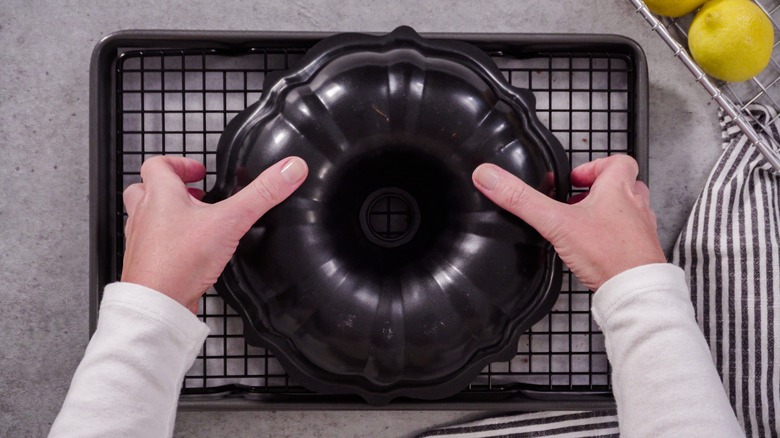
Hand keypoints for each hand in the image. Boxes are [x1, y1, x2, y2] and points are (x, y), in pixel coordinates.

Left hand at [121, 155, 307, 312]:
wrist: (156, 302)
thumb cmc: (180, 260)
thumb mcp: (231, 220)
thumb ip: (262, 194)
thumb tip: (290, 169)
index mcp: (160, 195)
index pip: (158, 164)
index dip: (180, 163)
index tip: (200, 171)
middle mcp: (145, 214)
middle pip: (145, 188)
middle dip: (170, 187)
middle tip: (193, 192)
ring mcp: (141, 240)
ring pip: (146, 217)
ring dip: (165, 213)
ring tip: (192, 220)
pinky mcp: (145, 263)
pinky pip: (152, 244)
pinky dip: (167, 242)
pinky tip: (188, 252)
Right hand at [472, 155, 664, 290]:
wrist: (635, 289)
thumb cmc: (607, 253)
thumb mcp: (555, 222)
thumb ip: (521, 200)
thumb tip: (490, 177)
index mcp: (618, 190)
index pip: (618, 162)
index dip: (595, 166)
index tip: (574, 179)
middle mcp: (635, 207)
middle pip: (624, 186)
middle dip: (600, 190)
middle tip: (578, 199)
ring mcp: (642, 230)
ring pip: (629, 211)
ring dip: (609, 214)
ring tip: (585, 224)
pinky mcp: (642, 254)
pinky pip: (630, 238)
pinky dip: (615, 239)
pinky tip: (596, 251)